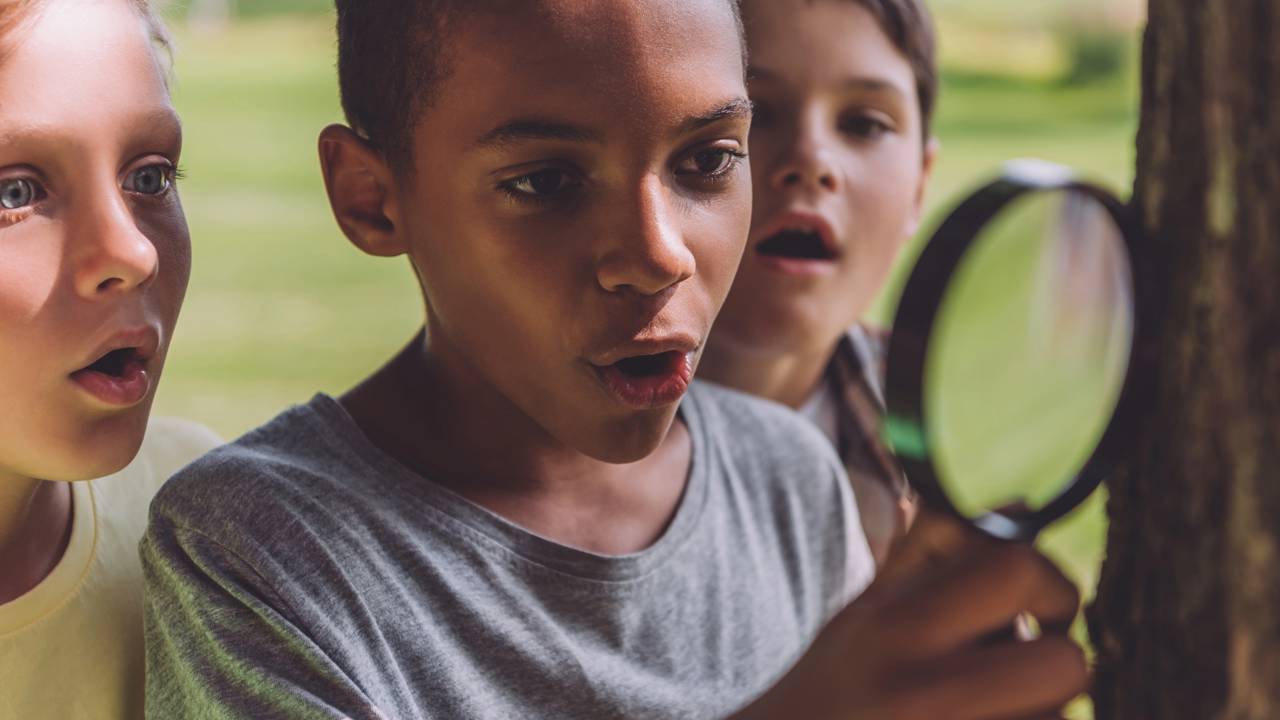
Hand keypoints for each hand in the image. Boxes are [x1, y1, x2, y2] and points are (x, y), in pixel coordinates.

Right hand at [733, 510, 1087, 719]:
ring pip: (1059, 718)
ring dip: (1039, 711)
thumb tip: (1020, 506)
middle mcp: (924, 691)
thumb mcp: (860, 614)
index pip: (1015, 569)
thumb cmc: (826, 689)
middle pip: (1064, 663)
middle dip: (1060, 661)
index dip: (1052, 584)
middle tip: (1035, 662)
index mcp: (894, 625)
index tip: (1041, 605)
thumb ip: (933, 555)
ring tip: (983, 707)